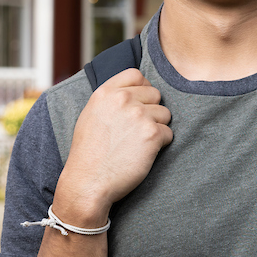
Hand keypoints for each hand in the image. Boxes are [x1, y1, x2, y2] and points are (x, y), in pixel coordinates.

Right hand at [54, 69, 172, 223]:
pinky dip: (160, 145)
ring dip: (157, 128)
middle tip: (136, 131)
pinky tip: (142, 154)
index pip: (136, 75)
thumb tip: (132, 90)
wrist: (88, 182)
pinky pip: (168, 133)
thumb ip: (110, 99)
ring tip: (138, 144)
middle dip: (151, 110)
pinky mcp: (152, 134)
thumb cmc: (88, 153)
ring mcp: (139, 115)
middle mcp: (123, 99)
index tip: (138, 104)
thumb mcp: (91, 115)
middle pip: (155, 94)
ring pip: (165, 114)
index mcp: (105, 92)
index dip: (142, 89)